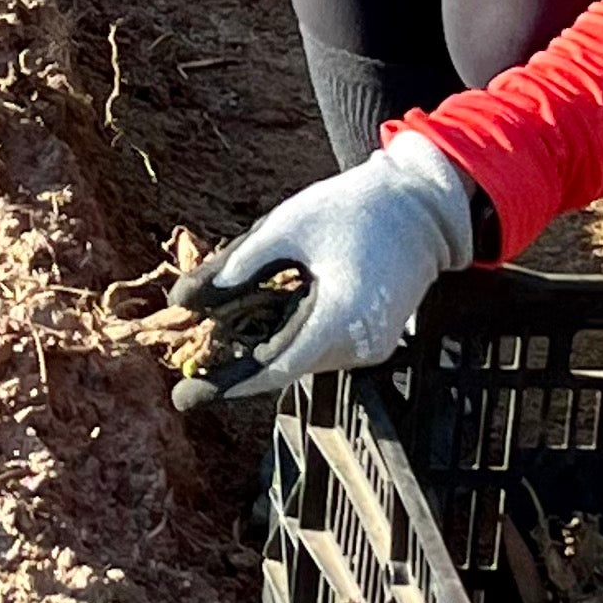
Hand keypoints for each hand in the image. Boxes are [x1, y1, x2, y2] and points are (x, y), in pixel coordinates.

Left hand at [170, 134, 476, 402]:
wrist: (418, 207)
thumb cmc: (351, 208)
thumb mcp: (286, 227)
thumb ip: (237, 265)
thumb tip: (184, 300)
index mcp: (340, 316)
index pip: (277, 367)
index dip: (231, 382)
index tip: (189, 395)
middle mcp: (360, 344)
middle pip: (287, 366)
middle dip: (238, 368)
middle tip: (190, 372)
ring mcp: (372, 348)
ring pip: (303, 360)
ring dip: (263, 353)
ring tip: (217, 345)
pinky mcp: (374, 341)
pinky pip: (321, 349)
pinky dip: (290, 341)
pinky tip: (260, 325)